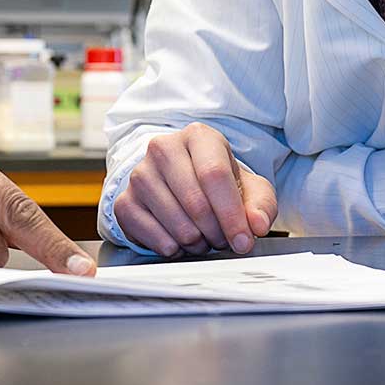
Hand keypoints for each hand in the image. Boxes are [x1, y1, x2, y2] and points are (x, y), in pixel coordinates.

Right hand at [111, 123, 276, 256]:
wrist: (178, 184)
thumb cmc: (217, 185)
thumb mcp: (249, 189)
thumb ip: (261, 205)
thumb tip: (257, 225)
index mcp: (198, 137)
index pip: (214, 175)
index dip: (232, 214)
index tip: (244, 241)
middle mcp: (163, 148)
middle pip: (195, 201)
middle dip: (216, 232)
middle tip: (224, 240)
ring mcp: (139, 175)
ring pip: (175, 222)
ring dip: (196, 242)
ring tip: (203, 238)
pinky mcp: (123, 201)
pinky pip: (150, 235)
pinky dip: (172, 247)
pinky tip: (180, 241)